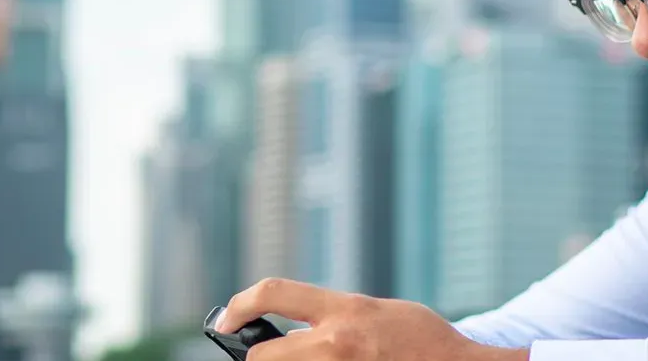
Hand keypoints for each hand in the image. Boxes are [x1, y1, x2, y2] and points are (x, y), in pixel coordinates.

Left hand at [216, 278, 528, 360]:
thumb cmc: (421, 338)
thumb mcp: (376, 311)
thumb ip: (336, 315)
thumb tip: (296, 329)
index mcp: (345, 310)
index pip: (274, 293)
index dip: (239, 305)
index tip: (226, 320)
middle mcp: (337, 344)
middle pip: (263, 356)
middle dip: (261, 357)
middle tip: (269, 355)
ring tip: (314, 359)